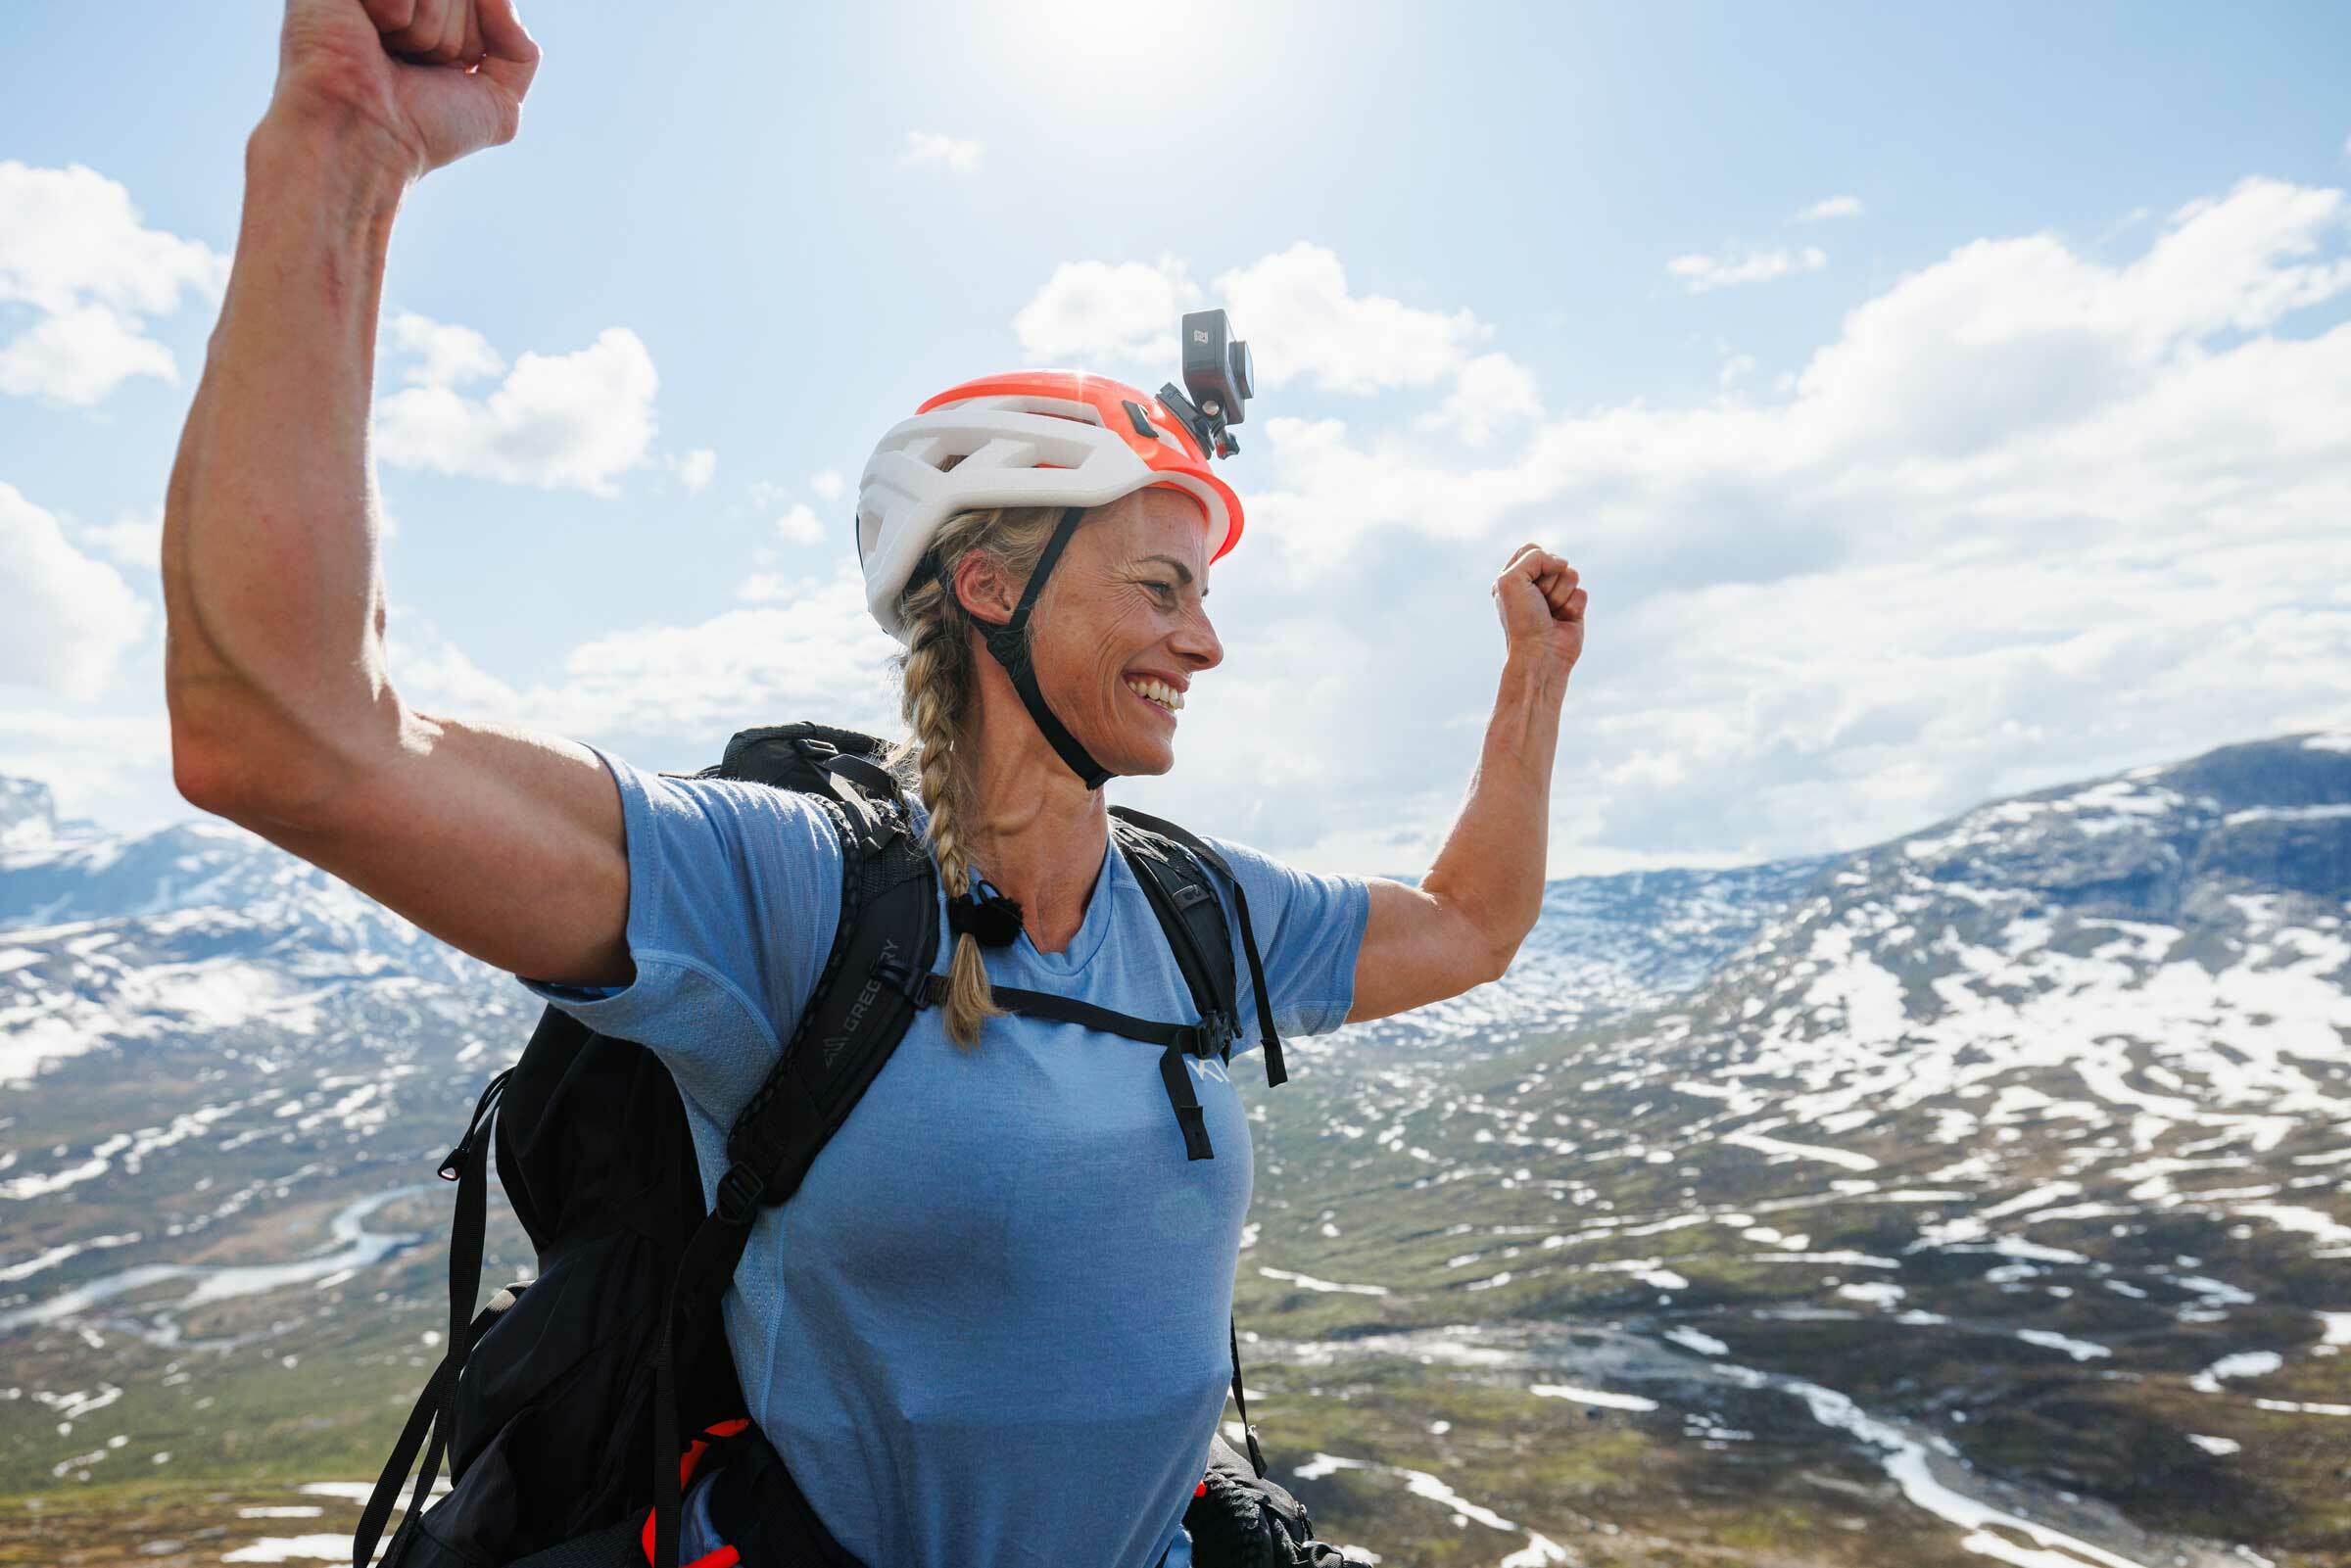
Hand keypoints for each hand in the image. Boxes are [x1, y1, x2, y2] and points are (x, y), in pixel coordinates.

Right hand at [269, 0, 539, 180]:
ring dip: (424, 31)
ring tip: (386, 52)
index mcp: (432, 20)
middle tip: (409, 65)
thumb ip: (520, 52)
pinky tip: (367, 32)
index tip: (439, 74)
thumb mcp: (498, 104)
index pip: (482, 3)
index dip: (471, 42)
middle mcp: (403, 2)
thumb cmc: (422, 129)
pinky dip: (395, 12)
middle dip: (450, 38)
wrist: (365, 139)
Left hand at [1492, 544, 1586, 679]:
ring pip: (1571, 574)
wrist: (1540, 652)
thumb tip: (1563, 563)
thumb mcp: (1512, 579)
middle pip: (1555, 560)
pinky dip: (1573, 606)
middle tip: (1538, 602)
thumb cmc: (1522, 619)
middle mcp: (1533, 586)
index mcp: (1513, 578)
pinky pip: (1582, 592)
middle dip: (1549, 580)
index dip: (1535, 561)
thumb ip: (1534, 557)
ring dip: (1561, 594)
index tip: (1528, 583)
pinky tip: (1562, 621)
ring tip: (1550, 612)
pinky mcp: (1574, 608)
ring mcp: (1555, 596)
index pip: (1531, 549)